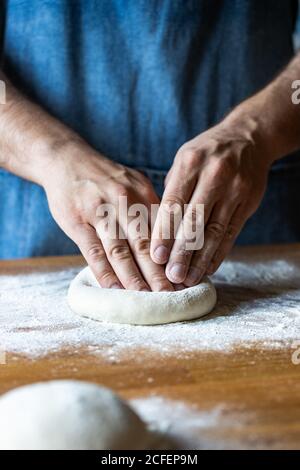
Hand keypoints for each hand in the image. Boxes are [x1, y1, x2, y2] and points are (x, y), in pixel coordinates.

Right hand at [43, 141, 173, 291]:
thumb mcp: (133, 182)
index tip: (184, 276)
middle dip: (159, 272)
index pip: (163, 229)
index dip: (174, 254)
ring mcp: (99, 212)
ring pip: (120, 251)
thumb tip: (172, 237)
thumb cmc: (105, 178)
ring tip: (147, 299)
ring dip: (134, 278)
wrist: (66, 160)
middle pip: (144, 243)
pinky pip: (93, 252)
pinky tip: (115, 290)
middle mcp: (123, 202)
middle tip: (172, 295)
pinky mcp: (78, 222)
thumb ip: (151, 208)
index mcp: (142, 193)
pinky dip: (105, 273)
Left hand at [150, 114, 272, 285]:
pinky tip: (208, 268)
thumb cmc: (206, 153)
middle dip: (182, 253)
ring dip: (201, 260)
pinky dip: (219, 253)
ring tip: (189, 279)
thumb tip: (156, 229)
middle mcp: (214, 176)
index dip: (164, 234)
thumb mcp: (184, 161)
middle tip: (172, 276)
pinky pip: (231, 233)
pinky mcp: (249, 202)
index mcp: (190, 164)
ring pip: (214, 231)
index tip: (156, 257)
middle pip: (194, 222)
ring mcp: (235, 189)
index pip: (173, 204)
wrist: (248, 138)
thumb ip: (171, 191)